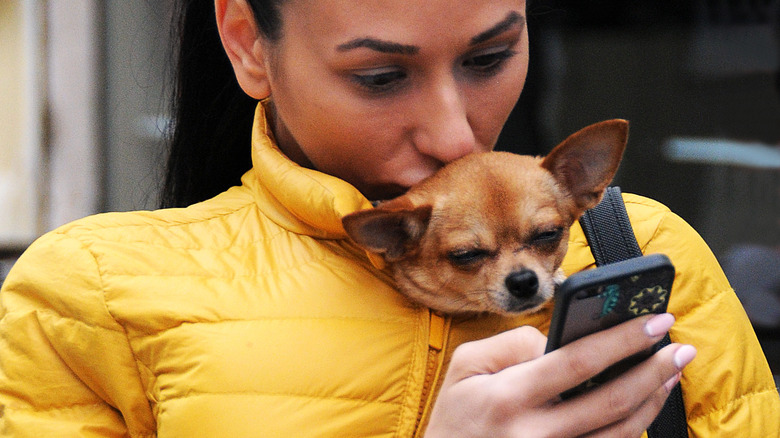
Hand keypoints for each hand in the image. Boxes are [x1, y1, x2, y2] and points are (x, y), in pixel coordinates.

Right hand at [425, 313, 695, 436]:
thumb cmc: (456, 413)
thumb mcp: (466, 365)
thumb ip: (512, 343)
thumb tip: (558, 340)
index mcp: (509, 395)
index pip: (577, 361)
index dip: (622, 340)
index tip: (654, 321)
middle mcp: (534, 433)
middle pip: (610, 400)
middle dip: (652, 370)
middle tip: (680, 347)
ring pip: (619, 432)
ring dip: (652, 400)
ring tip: (670, 373)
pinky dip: (634, 429)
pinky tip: (645, 405)